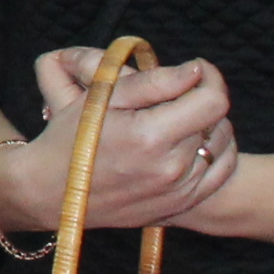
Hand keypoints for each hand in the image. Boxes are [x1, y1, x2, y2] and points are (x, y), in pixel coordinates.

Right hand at [0, 45, 238, 234]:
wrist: (51, 192)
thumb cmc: (70, 139)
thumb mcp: (100, 99)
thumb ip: (152, 82)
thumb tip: (195, 70)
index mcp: (150, 136)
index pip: (212, 100)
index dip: (209, 77)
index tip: (195, 68)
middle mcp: (170, 168)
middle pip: (215, 120)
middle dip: (199, 98)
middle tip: (173, 94)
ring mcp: (178, 191)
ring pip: (221, 145)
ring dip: (210, 124)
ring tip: (181, 116)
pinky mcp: (180, 205)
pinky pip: (219, 172)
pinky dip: (215, 152)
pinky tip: (194, 141)